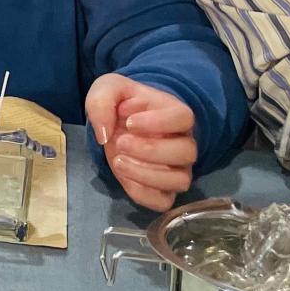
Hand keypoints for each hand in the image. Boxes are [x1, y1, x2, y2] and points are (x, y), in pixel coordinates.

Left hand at [86, 74, 198, 212]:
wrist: (121, 122)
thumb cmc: (122, 104)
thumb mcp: (108, 89)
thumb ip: (102, 101)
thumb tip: (104, 133)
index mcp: (175, 113)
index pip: (184, 118)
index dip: (158, 122)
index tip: (129, 122)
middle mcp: (183, 142)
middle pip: (187, 152)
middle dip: (150, 150)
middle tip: (120, 142)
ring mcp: (177, 168)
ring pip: (180, 180)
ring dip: (147, 175)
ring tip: (118, 161)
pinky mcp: (163, 189)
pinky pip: (164, 201)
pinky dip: (142, 193)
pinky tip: (123, 177)